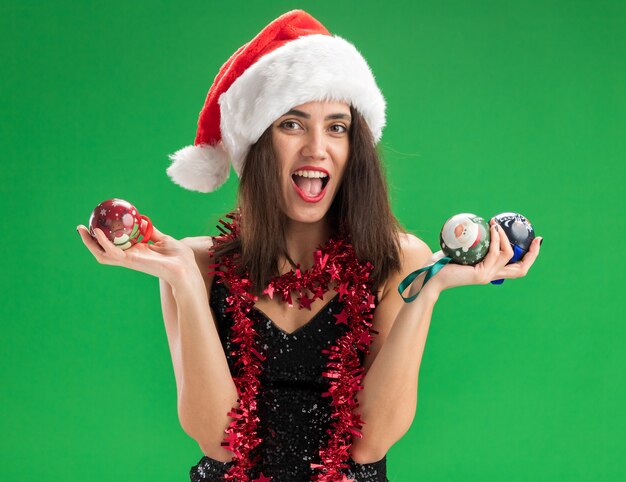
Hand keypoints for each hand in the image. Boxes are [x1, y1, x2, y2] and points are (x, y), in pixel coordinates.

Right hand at [76, 221, 197, 284]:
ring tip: (82, 230)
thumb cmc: (178, 256)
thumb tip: (142, 218)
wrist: (185, 268)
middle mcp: (129, 257)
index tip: (94, 225)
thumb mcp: (163, 239)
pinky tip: (99, 231)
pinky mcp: (131, 261)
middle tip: (81, 228)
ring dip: (90, 243)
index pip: (114, 246)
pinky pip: (113, 252)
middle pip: (102, 251)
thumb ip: (151, 231)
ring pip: (102, 254)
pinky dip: (104, 242)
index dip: (102, 238)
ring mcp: (129, 260)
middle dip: (89, 241)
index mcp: (136, 252)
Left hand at [426, 218, 542, 292]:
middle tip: (536, 239)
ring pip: (508, 256)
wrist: (430, 276)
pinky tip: (492, 228)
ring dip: (505, 238)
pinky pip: (494, 254)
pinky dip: (496, 240)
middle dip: (532, 254)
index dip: (529, 256)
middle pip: (521, 269)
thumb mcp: (462, 250)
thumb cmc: (441, 262)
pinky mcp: (480, 274)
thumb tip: (478, 223)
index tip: (537, 241)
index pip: (516, 267)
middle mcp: (492, 276)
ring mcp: (487, 276)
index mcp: (490, 271)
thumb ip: (473, 241)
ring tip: (496, 224)